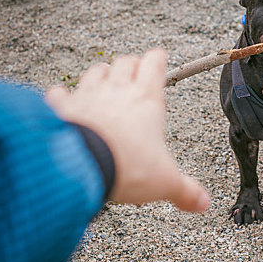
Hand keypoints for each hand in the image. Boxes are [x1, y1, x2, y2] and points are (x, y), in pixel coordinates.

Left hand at [45, 49, 208, 211]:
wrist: (81, 165)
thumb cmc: (127, 166)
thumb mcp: (165, 182)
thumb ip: (185, 191)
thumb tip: (203, 203)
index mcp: (147, 100)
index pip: (155, 64)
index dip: (158, 59)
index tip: (159, 58)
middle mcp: (117, 91)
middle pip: (125, 62)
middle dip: (130, 65)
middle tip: (134, 73)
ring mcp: (88, 96)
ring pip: (96, 71)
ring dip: (101, 74)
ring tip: (104, 81)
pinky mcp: (63, 107)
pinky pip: (60, 93)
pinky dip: (62, 95)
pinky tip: (63, 100)